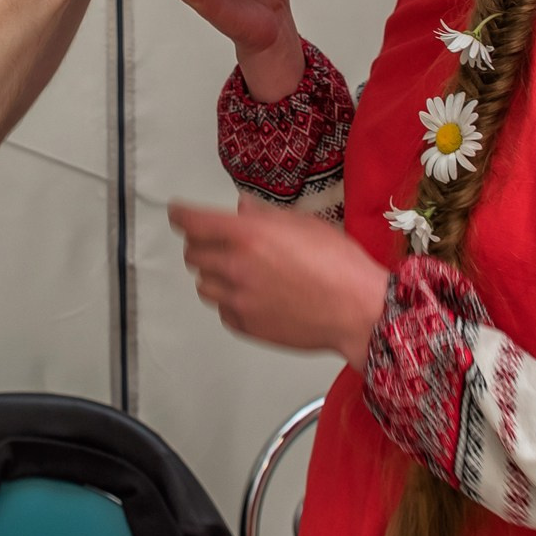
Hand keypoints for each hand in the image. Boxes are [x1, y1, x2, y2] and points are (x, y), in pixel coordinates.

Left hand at [169, 196, 389, 370]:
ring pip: (203, 285)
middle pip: (193, 254)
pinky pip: (222, 311)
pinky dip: (229, 302)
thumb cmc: (339, 264)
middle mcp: (235, 267)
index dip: (181, 214)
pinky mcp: (246, 327)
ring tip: (239, 271)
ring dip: (213, 274)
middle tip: (220, 242)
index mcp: (248, 235)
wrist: (357, 310)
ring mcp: (238, 301)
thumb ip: (265, 216)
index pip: (192, 222)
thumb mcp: (304, 224)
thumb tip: (241, 208)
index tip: (178, 212)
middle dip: (201, 244)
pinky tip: (253, 296)